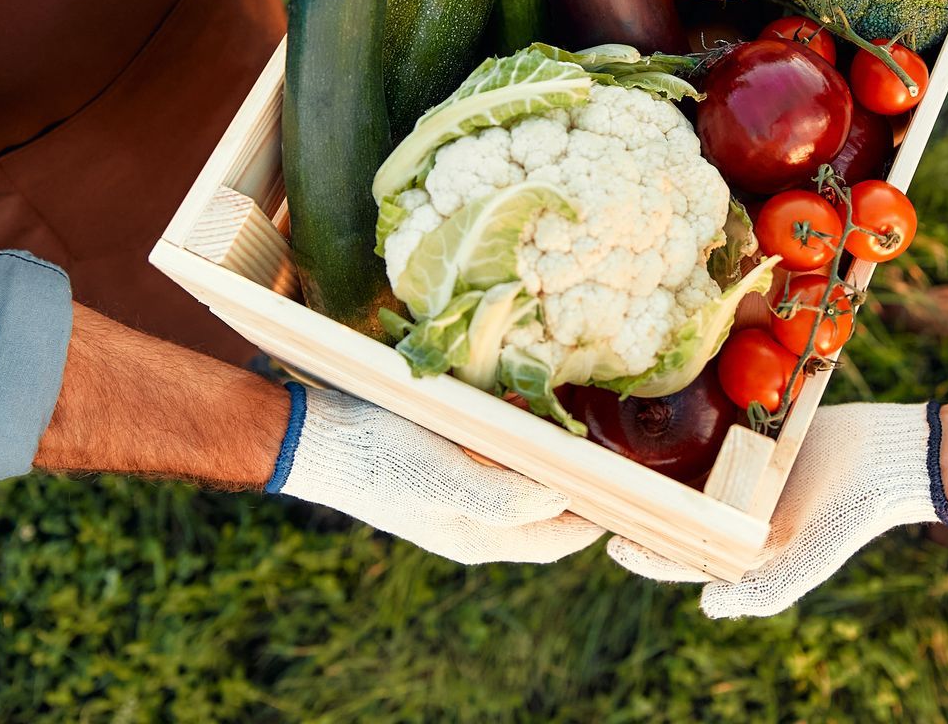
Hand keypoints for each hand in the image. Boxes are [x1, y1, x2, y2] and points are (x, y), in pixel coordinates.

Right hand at [270, 382, 603, 564]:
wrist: (316, 437)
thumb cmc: (378, 457)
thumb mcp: (440, 477)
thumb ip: (501, 496)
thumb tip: (561, 498)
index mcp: (482, 538)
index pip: (565, 536)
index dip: (601, 508)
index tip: (631, 470)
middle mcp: (478, 525)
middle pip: (553, 513)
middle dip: (585, 481)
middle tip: (612, 436)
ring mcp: (461, 497)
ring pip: (530, 484)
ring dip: (556, 458)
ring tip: (581, 421)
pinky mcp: (447, 466)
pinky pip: (502, 461)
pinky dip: (524, 440)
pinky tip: (529, 408)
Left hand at [609, 402, 947, 616]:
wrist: (889, 454)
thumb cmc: (850, 511)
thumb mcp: (808, 558)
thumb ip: (763, 592)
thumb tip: (707, 608)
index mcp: (747, 547)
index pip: (687, 554)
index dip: (650, 553)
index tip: (612, 543)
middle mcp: (739, 511)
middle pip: (679, 512)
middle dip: (642, 508)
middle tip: (597, 497)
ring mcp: (743, 472)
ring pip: (687, 474)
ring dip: (654, 470)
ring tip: (612, 459)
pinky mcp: (750, 435)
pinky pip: (709, 435)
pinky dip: (684, 433)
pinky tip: (652, 421)